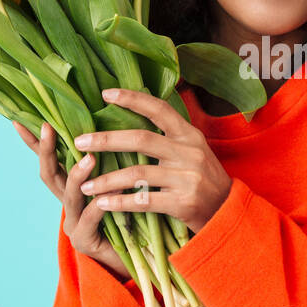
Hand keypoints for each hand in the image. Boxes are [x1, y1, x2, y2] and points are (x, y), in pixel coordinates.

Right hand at [12, 119, 130, 280]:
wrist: (140, 256)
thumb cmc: (133, 214)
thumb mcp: (119, 182)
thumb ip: (113, 160)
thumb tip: (115, 125)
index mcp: (73, 188)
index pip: (50, 161)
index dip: (34, 143)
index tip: (20, 120)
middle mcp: (68, 204)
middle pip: (50, 174)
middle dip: (46, 151)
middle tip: (49, 127)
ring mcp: (74, 223)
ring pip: (70, 196)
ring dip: (77, 175)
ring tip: (89, 158)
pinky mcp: (85, 241)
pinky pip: (91, 220)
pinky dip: (98, 207)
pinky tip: (105, 199)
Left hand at [73, 88, 232, 234]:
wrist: (227, 213)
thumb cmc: (202, 180)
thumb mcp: (193, 151)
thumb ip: (169, 137)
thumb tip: (133, 115)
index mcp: (189, 135)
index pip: (159, 109)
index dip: (133, 99)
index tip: (106, 94)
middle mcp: (189, 152)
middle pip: (141, 140)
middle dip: (106, 140)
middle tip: (79, 142)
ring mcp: (187, 178)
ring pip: (137, 173)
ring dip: (106, 180)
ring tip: (84, 186)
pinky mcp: (183, 203)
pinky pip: (144, 201)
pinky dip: (120, 202)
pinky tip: (102, 204)